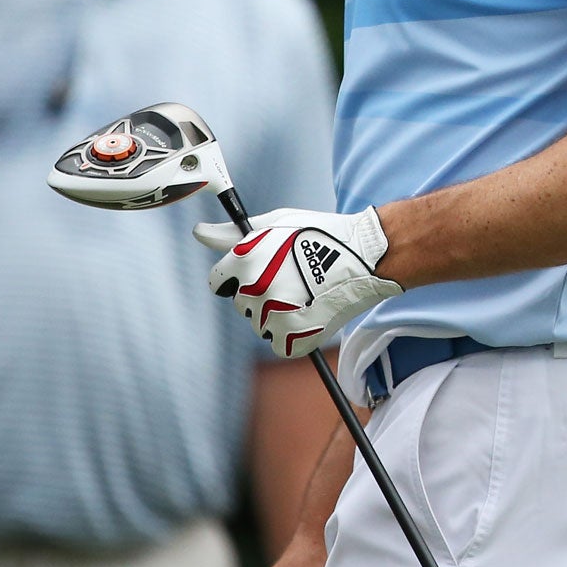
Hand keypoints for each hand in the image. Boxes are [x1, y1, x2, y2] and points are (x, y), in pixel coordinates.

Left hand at [194, 206, 400, 357]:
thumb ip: (234, 233)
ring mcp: (273, 314)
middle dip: (261, 294)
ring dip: (277, 314)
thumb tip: (199, 232)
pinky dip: (292, 335)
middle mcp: (254, 288)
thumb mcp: (277, 224)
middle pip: (241, 303)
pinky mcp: (293, 337)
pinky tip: (311, 312)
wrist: (367, 255)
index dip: (240, 275)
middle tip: (294, 280)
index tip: (263, 272)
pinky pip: (279, 342)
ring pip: (261, 323)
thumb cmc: (322, 234)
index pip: (219, 281)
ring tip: (306, 295)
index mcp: (244, 258)